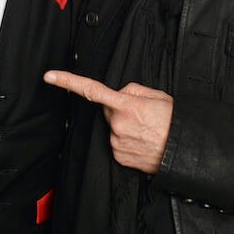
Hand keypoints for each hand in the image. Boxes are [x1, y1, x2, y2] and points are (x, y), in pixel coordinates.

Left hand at [44, 71, 172, 173]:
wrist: (183, 151)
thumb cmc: (173, 122)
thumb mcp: (157, 96)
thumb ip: (132, 90)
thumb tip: (120, 95)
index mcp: (126, 104)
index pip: (91, 90)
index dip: (68, 81)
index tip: (50, 76)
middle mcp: (118, 124)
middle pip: (108, 111)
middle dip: (120, 109)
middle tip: (142, 116)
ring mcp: (117, 142)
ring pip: (113, 128)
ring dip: (125, 127)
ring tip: (146, 131)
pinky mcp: (119, 157)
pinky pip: (116, 144)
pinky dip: (126, 141)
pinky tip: (142, 142)